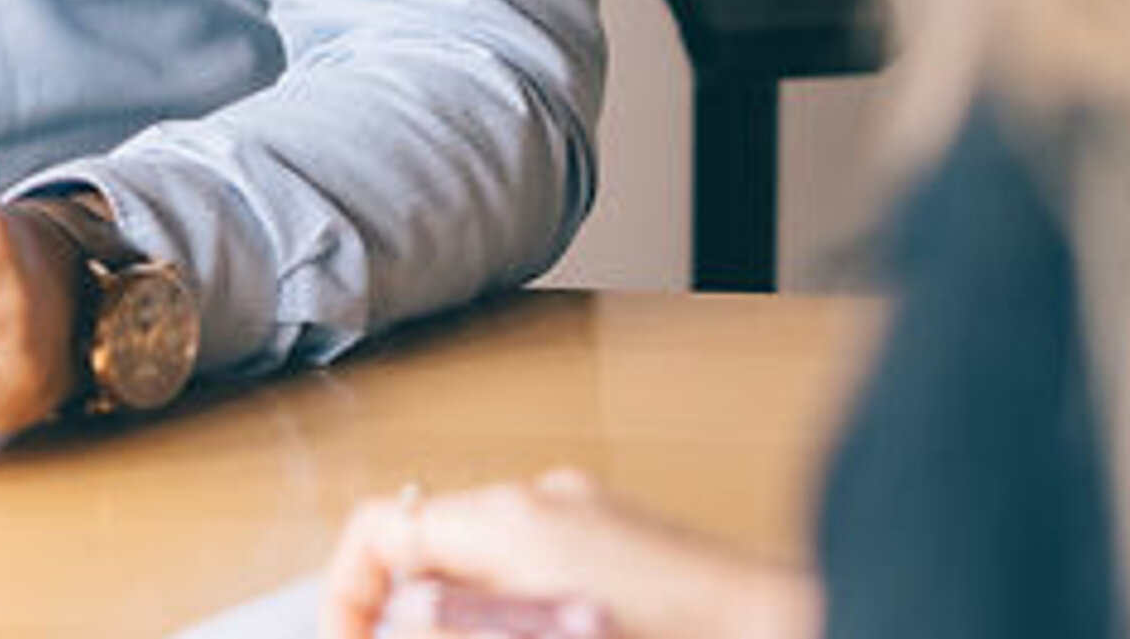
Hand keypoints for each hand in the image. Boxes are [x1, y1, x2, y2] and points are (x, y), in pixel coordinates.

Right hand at [323, 470, 820, 638]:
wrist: (781, 632)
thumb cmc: (676, 633)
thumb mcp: (531, 629)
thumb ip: (454, 622)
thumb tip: (396, 618)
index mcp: (507, 520)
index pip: (381, 530)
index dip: (348, 595)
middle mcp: (541, 502)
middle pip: (430, 550)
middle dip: (412, 616)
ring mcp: (586, 519)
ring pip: (484, 566)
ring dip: (468, 616)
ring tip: (486, 633)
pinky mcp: (623, 546)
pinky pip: (539, 571)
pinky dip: (519, 607)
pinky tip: (550, 628)